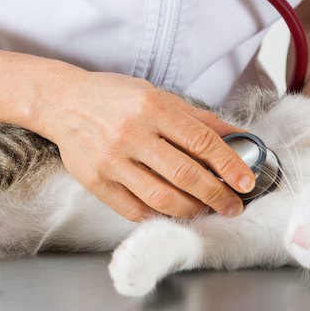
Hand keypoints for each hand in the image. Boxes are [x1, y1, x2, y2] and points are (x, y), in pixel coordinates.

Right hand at [36, 71, 256, 220]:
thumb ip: (197, 118)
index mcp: (152, 108)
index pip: (201, 141)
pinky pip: (135, 210)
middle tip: (233, 205)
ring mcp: (111, 161)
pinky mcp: (95, 182)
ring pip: (162, 199)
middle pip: (185, 175)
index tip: (247, 182)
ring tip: (205, 210)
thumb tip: (237, 137)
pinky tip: (172, 211)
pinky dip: (159, 216)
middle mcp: (132, 134)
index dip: (230, 165)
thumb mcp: (157, 95)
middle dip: (217, 195)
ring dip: (192, 211)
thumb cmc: (114, 97)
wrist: (62, 102)